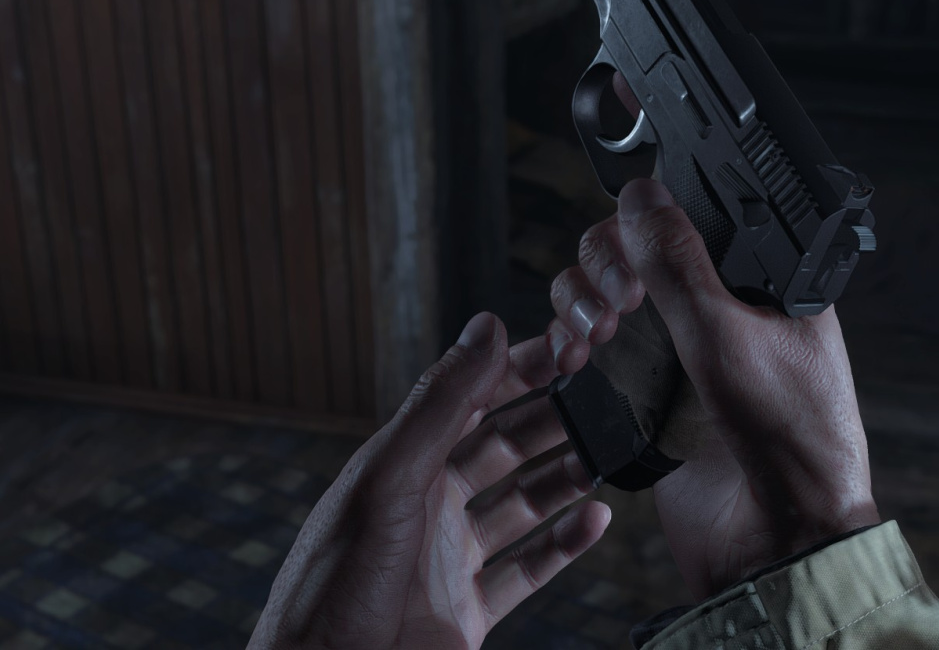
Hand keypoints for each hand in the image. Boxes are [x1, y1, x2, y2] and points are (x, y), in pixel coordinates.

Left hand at [249, 313, 610, 649]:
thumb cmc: (333, 584)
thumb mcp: (390, 480)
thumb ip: (442, 405)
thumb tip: (487, 328)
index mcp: (400, 463)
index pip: (469, 397)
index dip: (517, 369)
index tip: (567, 348)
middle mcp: (427, 504)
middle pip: (502, 447)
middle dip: (549, 420)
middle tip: (600, 399)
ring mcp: (449, 559)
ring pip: (523, 504)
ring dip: (563, 477)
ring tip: (604, 453)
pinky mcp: (467, 611)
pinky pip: (529, 568)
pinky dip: (566, 544)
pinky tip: (596, 520)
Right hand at [548, 74, 876, 600]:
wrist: (773, 541)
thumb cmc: (789, 439)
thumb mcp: (728, 336)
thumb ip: (679, 264)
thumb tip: (642, 196)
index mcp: (756, 280)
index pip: (688, 215)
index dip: (649, 213)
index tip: (625, 230)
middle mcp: (713, 306)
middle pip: (633, 247)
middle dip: (607, 262)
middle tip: (617, 300)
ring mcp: (674, 347)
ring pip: (603, 290)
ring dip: (581, 298)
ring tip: (592, 334)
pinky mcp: (642, 388)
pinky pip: (591, 342)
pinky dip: (570, 337)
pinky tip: (573, 355)